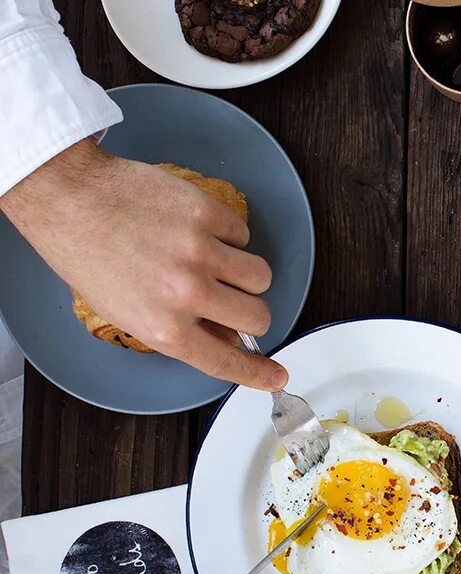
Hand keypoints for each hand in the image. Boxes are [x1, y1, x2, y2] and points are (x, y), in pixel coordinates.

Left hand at [0, 140, 287, 389]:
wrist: (69, 197)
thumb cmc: (88, 254)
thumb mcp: (126, 312)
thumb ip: (179, 330)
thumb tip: (225, 335)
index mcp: (163, 327)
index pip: (226, 361)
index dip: (258, 372)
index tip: (277, 375)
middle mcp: (187, 293)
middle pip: (258, 315)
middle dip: (250, 309)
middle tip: (232, 297)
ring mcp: (201, 251)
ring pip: (261, 275)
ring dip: (244, 271)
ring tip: (212, 259)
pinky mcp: (208, 214)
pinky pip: (243, 233)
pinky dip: (227, 234)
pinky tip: (195, 229)